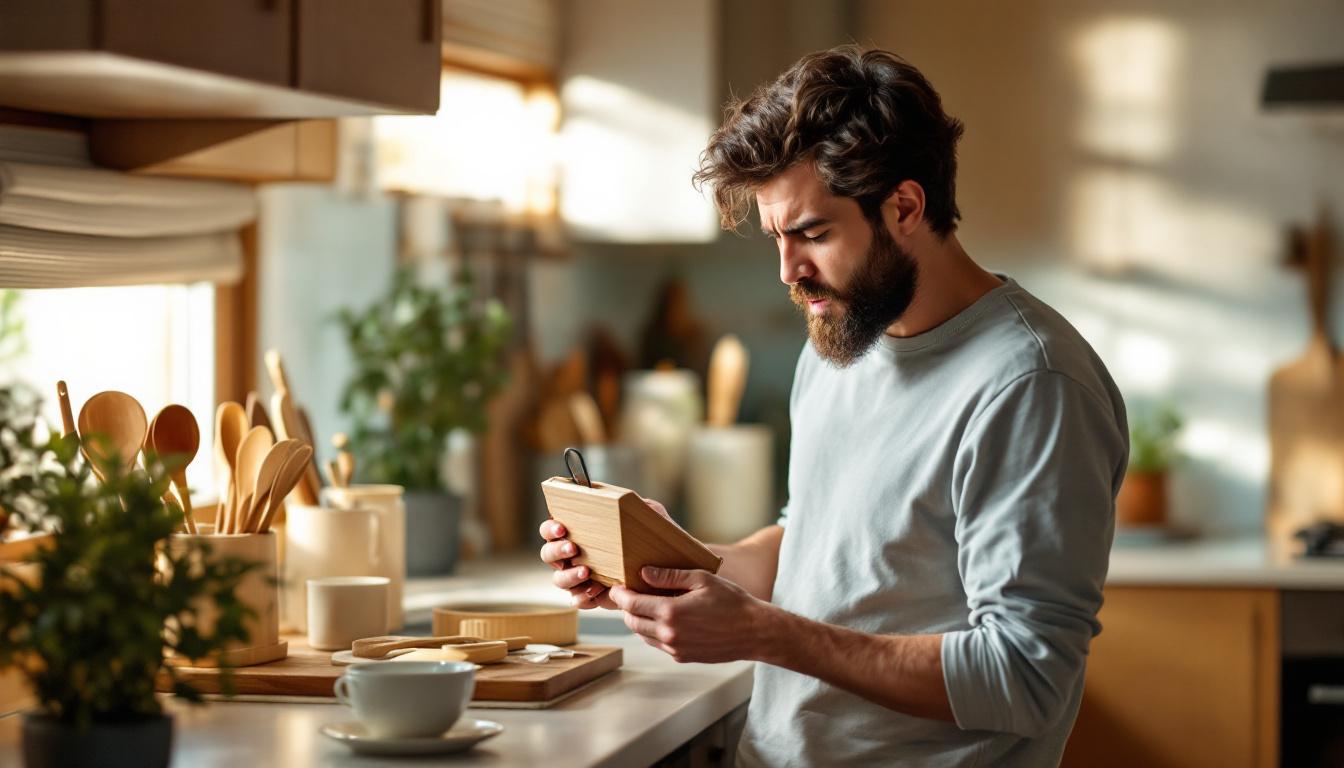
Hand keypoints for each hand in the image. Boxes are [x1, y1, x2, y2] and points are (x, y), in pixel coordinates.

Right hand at [538, 497, 672, 609]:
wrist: (668, 574)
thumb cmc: (654, 542)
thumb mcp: (651, 520)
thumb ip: (642, 506)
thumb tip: (628, 498)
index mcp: (579, 532)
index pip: (551, 528)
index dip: (550, 528)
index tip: (562, 528)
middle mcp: (572, 555)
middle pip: (548, 553)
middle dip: (557, 550)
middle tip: (574, 548)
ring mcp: (578, 577)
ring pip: (558, 579)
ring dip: (569, 575)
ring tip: (587, 571)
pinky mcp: (590, 596)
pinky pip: (576, 599)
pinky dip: (582, 597)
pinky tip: (595, 592)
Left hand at [609, 566, 776, 663]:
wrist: (753, 631)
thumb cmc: (731, 601)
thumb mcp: (701, 579)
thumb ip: (669, 577)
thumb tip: (644, 573)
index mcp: (671, 612)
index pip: (631, 604)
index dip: (620, 594)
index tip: (616, 586)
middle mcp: (669, 634)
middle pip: (632, 621)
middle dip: (626, 607)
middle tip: (628, 594)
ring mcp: (675, 649)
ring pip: (643, 634)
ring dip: (638, 620)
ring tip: (644, 605)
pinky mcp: (682, 657)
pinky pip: (658, 644)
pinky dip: (653, 632)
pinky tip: (663, 619)